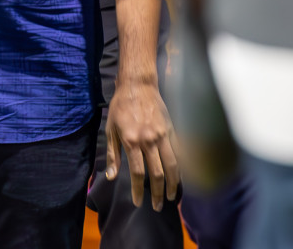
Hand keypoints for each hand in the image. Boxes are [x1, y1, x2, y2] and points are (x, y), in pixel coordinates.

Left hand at [104, 79, 179, 209]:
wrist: (138, 86)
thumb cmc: (120, 107)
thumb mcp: (110, 130)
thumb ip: (112, 155)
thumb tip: (111, 177)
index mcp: (131, 141)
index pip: (138, 173)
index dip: (139, 191)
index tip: (139, 203)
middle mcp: (149, 140)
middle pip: (157, 174)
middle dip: (157, 194)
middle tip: (157, 207)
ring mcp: (163, 136)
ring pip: (173, 166)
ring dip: (173, 185)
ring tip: (172, 198)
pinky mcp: (172, 130)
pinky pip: (180, 153)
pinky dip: (182, 168)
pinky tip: (181, 178)